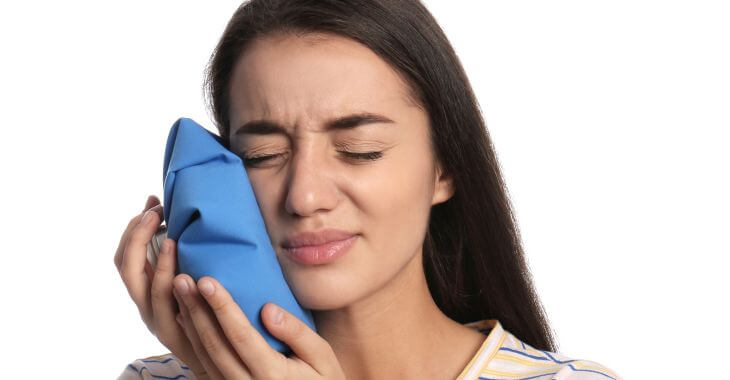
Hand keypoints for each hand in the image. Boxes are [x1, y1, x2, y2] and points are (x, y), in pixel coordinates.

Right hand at [114, 195, 208, 377]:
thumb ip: (180, 254)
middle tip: (156, 212)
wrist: (218, 360)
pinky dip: (174, 285)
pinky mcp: (181, 334)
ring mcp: (162, 322)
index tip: (152, 203)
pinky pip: (173, 309)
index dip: (133, 229)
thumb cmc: (205, 313)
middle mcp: (146, 307)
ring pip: (148, 290)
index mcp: (144, 292)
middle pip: (127, 269)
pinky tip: (187, 269)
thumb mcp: (187, 282)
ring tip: (172, 235)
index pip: (124, 258)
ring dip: (157, 259)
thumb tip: (173, 211)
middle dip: (137, 236)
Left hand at [172, 274, 345, 378]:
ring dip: (189, 322)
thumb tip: (268, 309)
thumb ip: (298, 333)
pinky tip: (185, 318)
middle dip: (196, 309)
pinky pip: (205, 364)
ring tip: (180, 292)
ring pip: (204, 355)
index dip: (221, 306)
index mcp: (271, 374)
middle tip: (181, 279)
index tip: (206, 280)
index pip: (240, 335)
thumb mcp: (323, 357)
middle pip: (214, 343)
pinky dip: (192, 339)